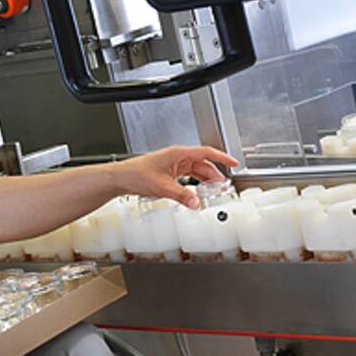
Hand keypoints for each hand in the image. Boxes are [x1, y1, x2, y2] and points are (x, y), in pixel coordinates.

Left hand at [109, 146, 239, 208]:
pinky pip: (187, 176)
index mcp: (177, 154)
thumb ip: (182, 195)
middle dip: (214, 174)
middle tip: (223, 186)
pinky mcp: (168, 172)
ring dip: (205, 180)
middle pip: (202, 163)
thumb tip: (197, 203)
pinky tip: (196, 192)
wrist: (121, 178)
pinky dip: (194, 183)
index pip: (206, 152)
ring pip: (195, 170)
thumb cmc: (135, 175)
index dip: (222, 157)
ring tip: (213, 191)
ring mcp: (172, 164)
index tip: (234, 163)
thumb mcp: (162, 187)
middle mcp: (176, 157)